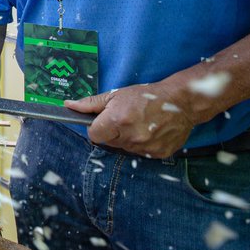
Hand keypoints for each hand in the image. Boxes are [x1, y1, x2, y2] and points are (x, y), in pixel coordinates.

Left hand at [67, 81, 194, 157]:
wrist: (180, 103)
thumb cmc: (146, 96)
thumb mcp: (115, 95)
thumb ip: (90, 103)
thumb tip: (69, 105)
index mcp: (117, 121)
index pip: (94, 135)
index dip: (96, 127)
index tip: (103, 121)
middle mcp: (130, 137)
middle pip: (108, 142)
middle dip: (111, 132)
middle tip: (124, 119)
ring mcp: (145, 148)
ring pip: (124, 148)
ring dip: (127, 138)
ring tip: (138, 124)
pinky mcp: (158, 154)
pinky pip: (141, 153)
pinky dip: (142, 144)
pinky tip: (150, 131)